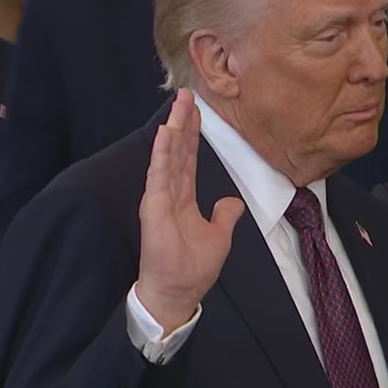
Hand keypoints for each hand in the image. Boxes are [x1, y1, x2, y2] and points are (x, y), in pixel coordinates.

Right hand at [136, 89, 244, 333]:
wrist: (177, 292)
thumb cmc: (192, 269)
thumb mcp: (218, 237)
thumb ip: (224, 216)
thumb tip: (232, 202)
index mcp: (183, 199)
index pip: (187, 160)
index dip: (192, 135)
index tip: (196, 112)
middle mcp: (170, 194)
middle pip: (177, 151)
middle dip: (183, 123)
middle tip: (186, 95)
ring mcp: (161, 198)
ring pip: (168, 156)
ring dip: (173, 129)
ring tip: (178, 104)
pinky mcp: (155, 207)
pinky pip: (160, 174)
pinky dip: (163, 152)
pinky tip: (167, 132)